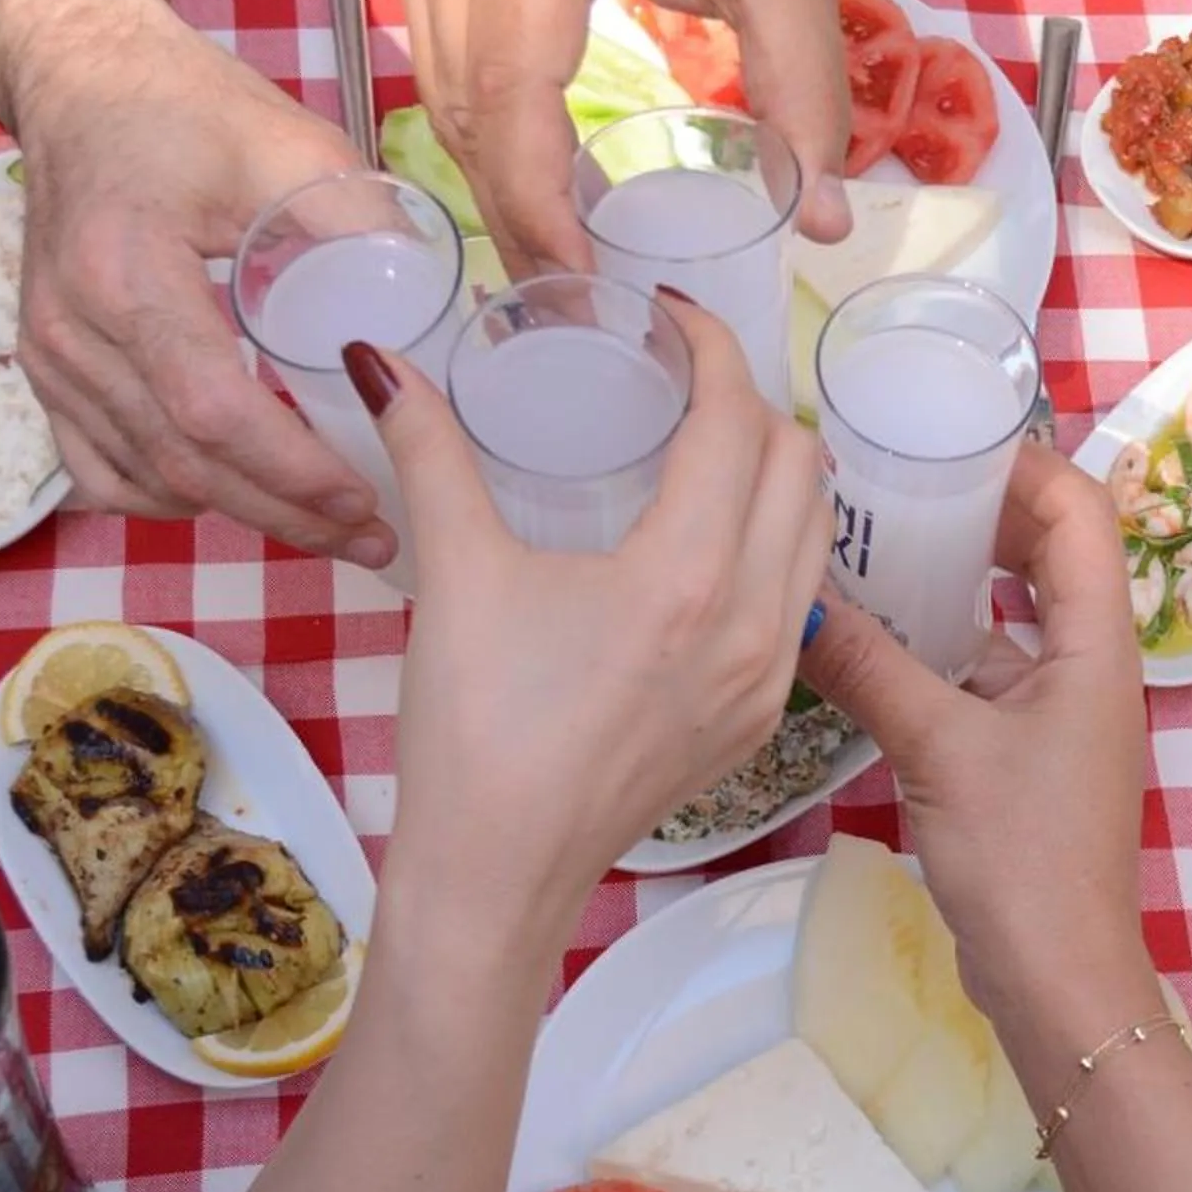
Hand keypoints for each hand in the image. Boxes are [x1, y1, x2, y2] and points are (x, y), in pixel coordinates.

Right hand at [0, 0, 389, 563]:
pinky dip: (174, 496)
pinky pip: (104, 471)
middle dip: (285, 514)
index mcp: (125, 270)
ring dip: (241, 514)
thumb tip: (437, 317)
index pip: (210, 408)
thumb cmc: (186, 107)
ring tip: (328, 525)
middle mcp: (72, 327)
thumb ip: (361, 228)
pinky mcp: (45, 370)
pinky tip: (240, 496)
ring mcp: (48, 356)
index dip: (290, 469)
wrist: (82, 81)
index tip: (364, 495)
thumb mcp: (290, 146)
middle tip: (372, 537)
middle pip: (182, 462)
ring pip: (147, 478)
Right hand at [347, 296, 829, 917]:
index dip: (713, 349)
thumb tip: (377, 359)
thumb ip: (426, 453)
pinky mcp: (760, 720)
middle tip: (687, 379)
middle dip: (752, 404)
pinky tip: (716, 541)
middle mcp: (750, 622)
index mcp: (685, 574)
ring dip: (779, 474)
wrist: (498, 873)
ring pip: (814, 536)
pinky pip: (798, 602)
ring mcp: (766, 677)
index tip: (672, 317)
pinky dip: (776, 546)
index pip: (737, 422)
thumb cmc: (474, 729)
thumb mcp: (454, 575)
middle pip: (798, 468)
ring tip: (711, 445)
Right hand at [383, 0, 850, 276]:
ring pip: (439, 95)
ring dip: (497, 184)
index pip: (514, 88)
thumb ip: (808, 89)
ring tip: (559, 263)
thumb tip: (818, 220)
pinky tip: (533, 185)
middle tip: (574, 307)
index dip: (540, 202)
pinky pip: (438, 62)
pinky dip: (483, 135)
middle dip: (519, 215)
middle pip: (463, 106)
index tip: (584, 284)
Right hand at [798, 450, 1152, 1038]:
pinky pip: (986, 667)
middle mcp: (1088, 663)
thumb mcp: (937, 749)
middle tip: (895, 477)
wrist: (1057, 979)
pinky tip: (872, 636)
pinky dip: (939, 642)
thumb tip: (794, 600)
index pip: (1079, 511)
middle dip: (981, 507)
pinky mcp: (1026, 752)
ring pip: (1012, 613)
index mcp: (1096, 644)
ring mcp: (1059, 710)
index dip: (1021, 462)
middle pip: (1050, 550)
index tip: (942, 437)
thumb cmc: (1022, 859)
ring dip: (955, 575)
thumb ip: (870, 667)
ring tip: (872, 540)